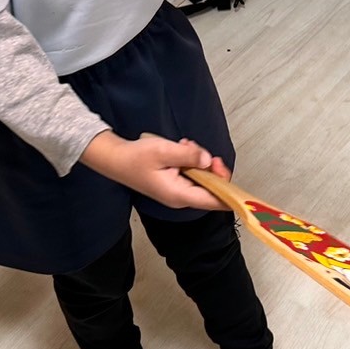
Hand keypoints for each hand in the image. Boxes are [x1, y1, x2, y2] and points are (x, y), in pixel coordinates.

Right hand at [81, 132, 231, 209]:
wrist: (115, 159)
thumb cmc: (135, 157)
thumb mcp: (163, 150)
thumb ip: (188, 155)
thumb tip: (209, 160)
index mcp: (179, 194)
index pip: (213, 201)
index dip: (229, 192)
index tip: (235, 179)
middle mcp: (180, 197)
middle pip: (210, 189)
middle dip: (211, 169)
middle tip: (201, 152)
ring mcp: (177, 192)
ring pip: (202, 180)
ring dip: (199, 162)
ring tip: (185, 147)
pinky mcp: (174, 185)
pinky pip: (192, 176)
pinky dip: (191, 163)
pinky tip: (181, 150)